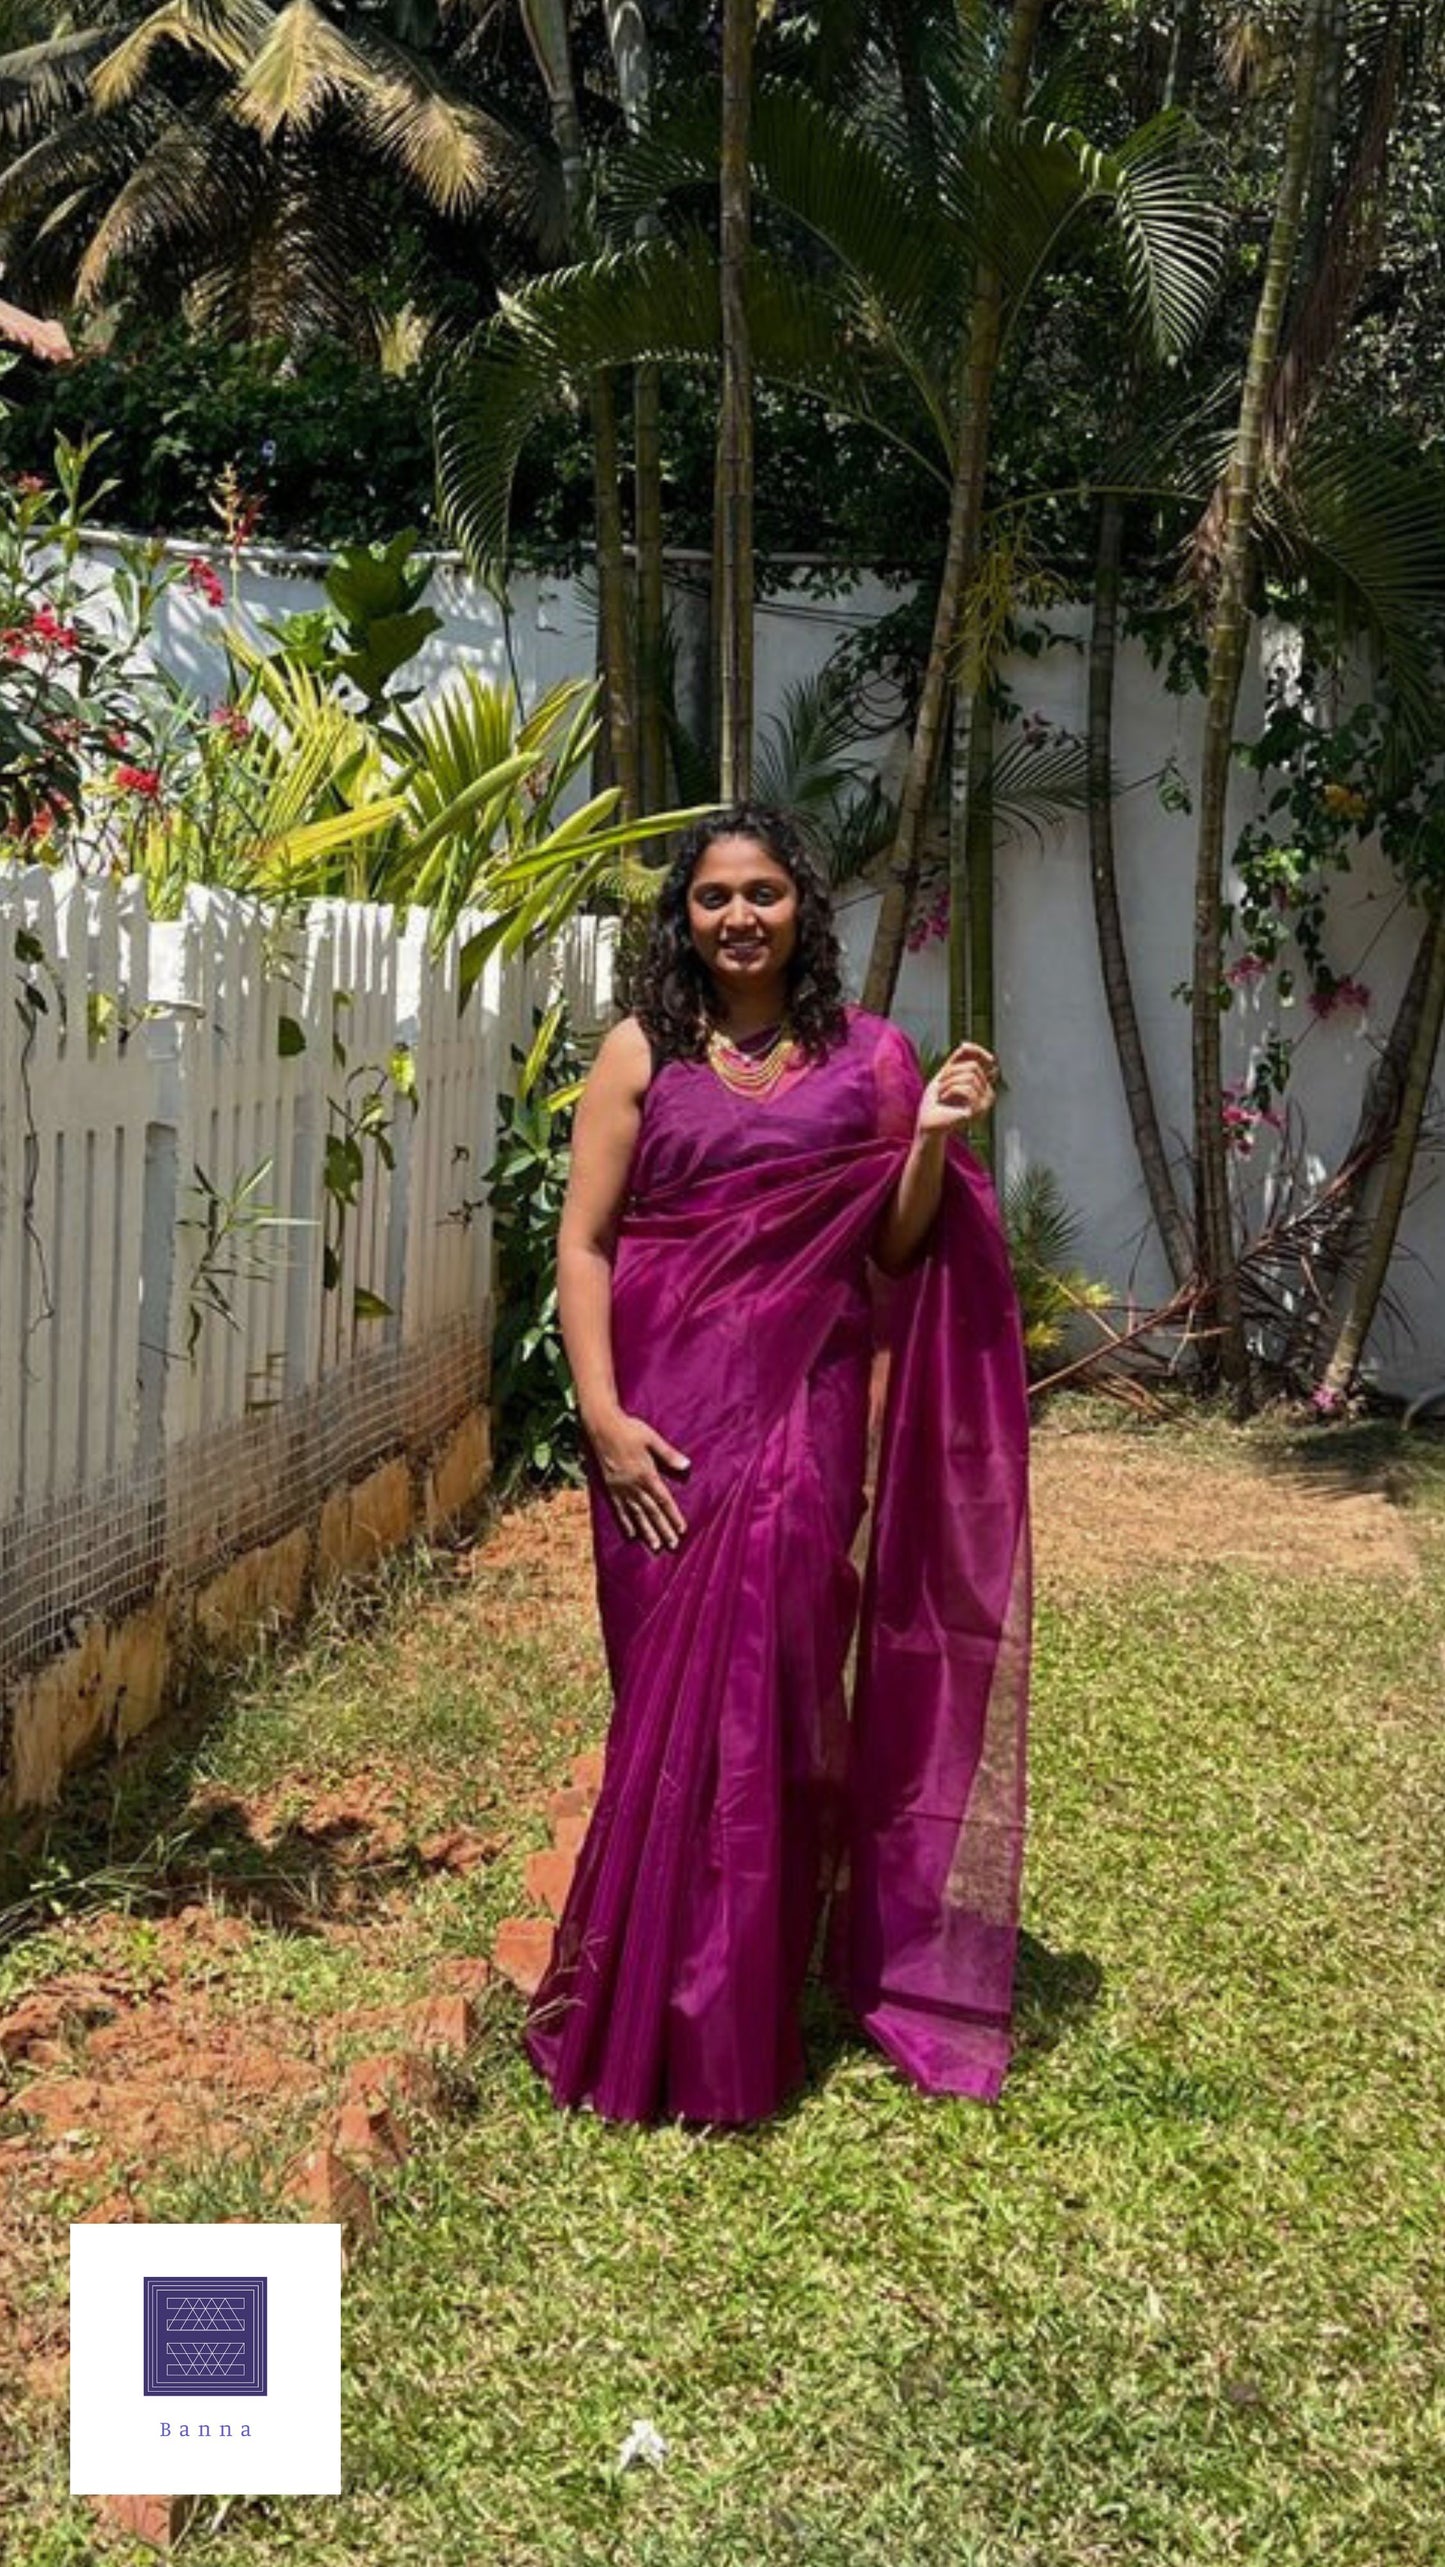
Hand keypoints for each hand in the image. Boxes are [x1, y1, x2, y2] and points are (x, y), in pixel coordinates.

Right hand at [589, 1410, 690, 1550]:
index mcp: (646, 1474)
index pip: (663, 1500)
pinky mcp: (610, 1487)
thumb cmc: (629, 1430)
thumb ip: (668, 1454)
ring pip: (636, 1514)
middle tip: (672, 1545)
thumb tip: (686, 1466)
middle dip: (663, 1529)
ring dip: (647, 1531)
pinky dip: (626, 1522)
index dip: (673, 1516)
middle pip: (651, 1512)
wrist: (602, 1427)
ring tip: (655, 1545)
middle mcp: (633, 1485)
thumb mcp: (652, 1439)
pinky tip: (631, 1534)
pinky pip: (619, 1509)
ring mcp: (621, 1488)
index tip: (682, 1529)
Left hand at [916, 1041, 998, 1134]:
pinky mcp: (979, 1112)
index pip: (984, 1059)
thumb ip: (957, 1061)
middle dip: (952, 1072)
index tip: (962, 1045)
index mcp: (983, 1086)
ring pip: (971, 1076)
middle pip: (974, 1066)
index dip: (976, 1049)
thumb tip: (966, 1043)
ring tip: (941, 1093)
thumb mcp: (945, 1076)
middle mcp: (988, 1094)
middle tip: (940, 1084)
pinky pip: (968, 1088)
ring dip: (949, 1083)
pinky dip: (950, 1090)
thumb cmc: (935, 1102)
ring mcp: (986, 1104)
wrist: (928, 1123)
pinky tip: (944, 1098)